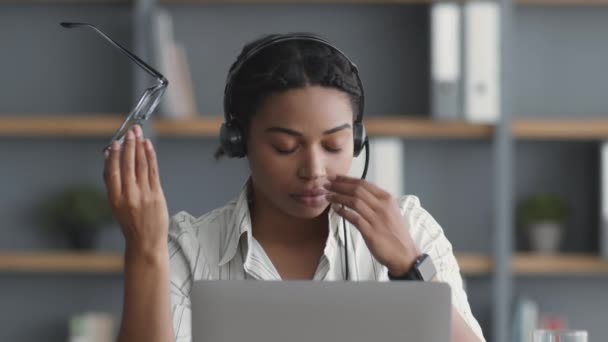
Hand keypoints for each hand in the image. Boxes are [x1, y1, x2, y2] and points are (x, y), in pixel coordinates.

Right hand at [103, 125, 168, 256]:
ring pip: (141, 165)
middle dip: (129, 145)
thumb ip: (112, 183)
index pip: (112, 171)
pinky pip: (153, 171)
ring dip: (140, 147)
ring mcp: (144, 195)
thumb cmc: (130, 223)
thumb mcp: (115, 205)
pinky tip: (149, 147)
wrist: (145, 242)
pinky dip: (150, 157)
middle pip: (128, 165)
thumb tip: (109, 158)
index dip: (114, 154)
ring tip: (139, 134)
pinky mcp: (156, 195)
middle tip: (130, 131)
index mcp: (114, 198)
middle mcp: (128, 195)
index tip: (116, 141)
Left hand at [324, 175, 419, 275]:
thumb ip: (376, 202)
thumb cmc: (396, 234)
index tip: (335, 177)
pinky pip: (354, 218)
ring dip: (338, 196)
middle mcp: (382, 206)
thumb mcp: (389, 212)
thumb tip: (357, 194)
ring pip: (354, 201)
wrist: (405, 254)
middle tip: (327, 183)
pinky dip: (343, 212)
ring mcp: (377, 219)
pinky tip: (335, 209)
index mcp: (387, 199)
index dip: (347, 179)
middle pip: (357, 190)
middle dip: (339, 185)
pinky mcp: (371, 232)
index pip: (364, 183)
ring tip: (327, 195)